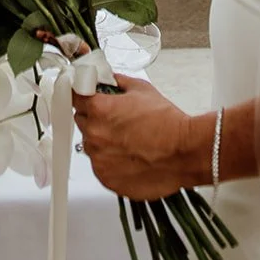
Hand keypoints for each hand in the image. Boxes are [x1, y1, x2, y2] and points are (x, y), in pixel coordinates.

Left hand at [72, 76, 205, 199]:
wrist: (184, 152)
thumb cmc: (167, 122)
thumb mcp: (142, 89)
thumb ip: (120, 82)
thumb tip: (111, 80)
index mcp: (99, 110)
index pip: (75, 97)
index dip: (83, 96)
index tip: (87, 98)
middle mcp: (95, 135)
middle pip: (82, 122)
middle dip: (94, 118)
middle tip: (115, 119)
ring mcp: (99, 160)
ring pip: (91, 145)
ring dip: (101, 141)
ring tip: (126, 141)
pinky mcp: (107, 180)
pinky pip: (100, 167)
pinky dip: (110, 162)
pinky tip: (129, 157)